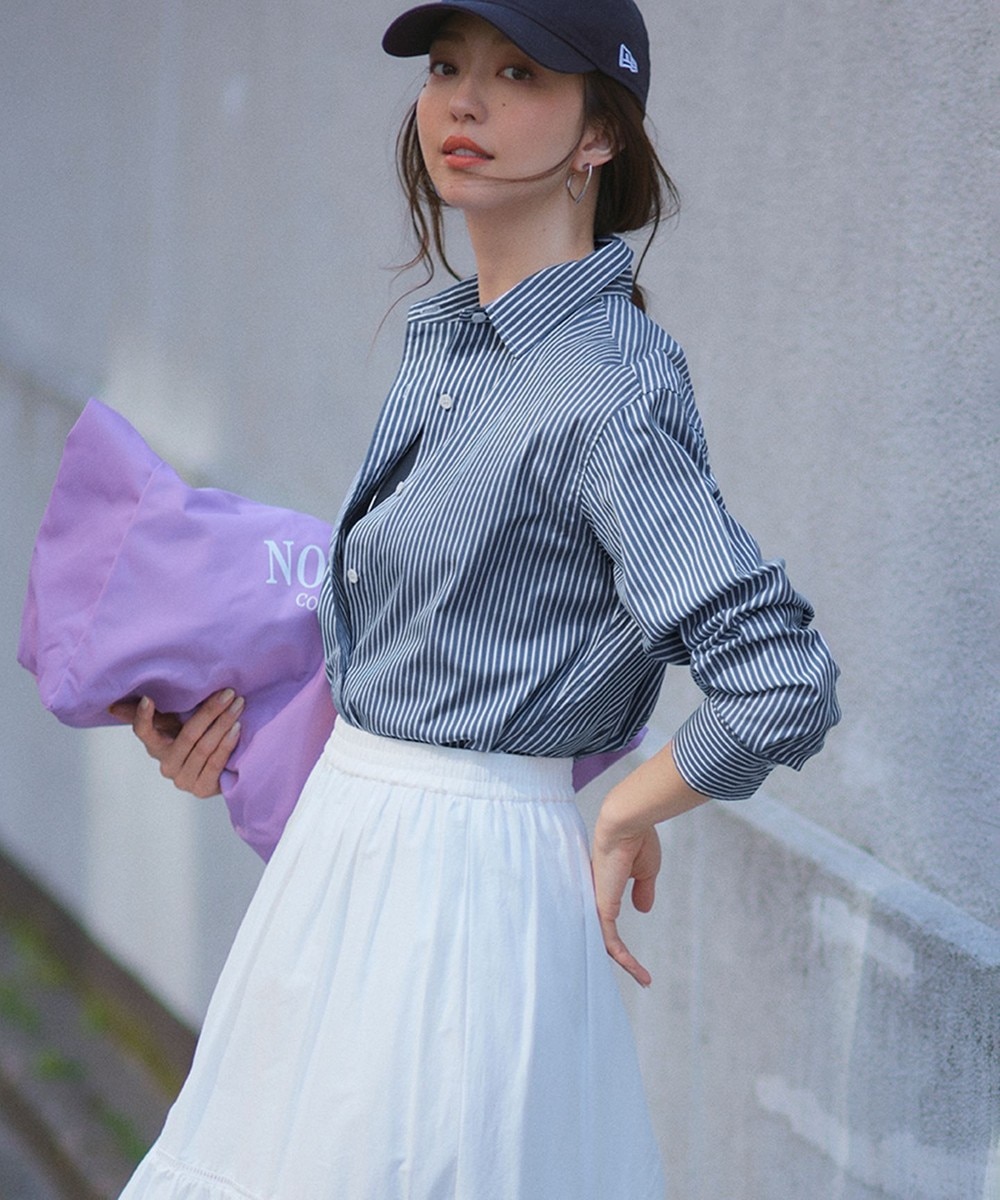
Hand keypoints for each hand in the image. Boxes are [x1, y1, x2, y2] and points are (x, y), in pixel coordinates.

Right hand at [108, 688, 243, 797]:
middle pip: (188, 735)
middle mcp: (167, 766)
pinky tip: (237, 728)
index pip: (144, 733)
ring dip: (223, 723)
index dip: (143, 718)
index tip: (149, 700)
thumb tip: (112, 706)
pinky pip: (215, 762)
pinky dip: (227, 743)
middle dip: (210, 711)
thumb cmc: (195, 738)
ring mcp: (184, 780)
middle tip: (229, 692)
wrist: (222, 770)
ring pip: (204, 747)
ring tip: (238, 705)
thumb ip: (153, 714)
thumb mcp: (176, 724)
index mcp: (156, 747)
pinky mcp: (202, 789)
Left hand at [590, 741, 708, 985]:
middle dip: (617, 954)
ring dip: (625, 962)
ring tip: (643, 978)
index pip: (606, 913)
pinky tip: (637, 971)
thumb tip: (642, 910)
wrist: (627, 823)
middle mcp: (597, 895)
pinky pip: (610, 941)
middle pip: (601, 931)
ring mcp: (597, 902)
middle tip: (635, 971)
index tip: (633, 938)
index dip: (617, 927)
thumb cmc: (637, 839)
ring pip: (605, 941)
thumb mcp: (646, 870)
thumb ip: (643, 889)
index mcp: (606, 883)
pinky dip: (624, 958)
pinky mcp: (603, 908)